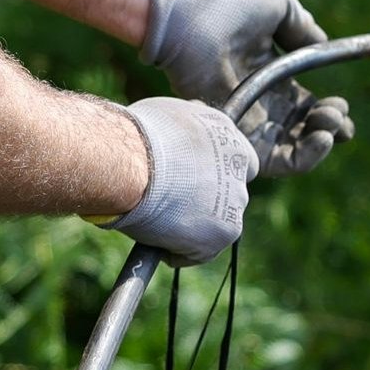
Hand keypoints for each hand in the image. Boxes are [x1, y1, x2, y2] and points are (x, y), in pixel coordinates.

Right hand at [107, 96, 258, 262]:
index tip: (191, 182)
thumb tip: (168, 139)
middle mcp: (239, 168)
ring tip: (156, 225)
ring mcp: (234, 202)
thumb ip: (180, 133)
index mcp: (227, 136)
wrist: (130, 163)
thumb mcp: (165, 118)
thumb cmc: (134, 137)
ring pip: (216, 225)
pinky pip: (198, 251)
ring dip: (192, 228)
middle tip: (171, 206)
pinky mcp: (223, 232)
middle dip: (205, 202)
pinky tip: (154, 240)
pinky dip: (177, 251)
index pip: (235, 160)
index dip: (212, 174)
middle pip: (229, 194)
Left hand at [142, 0, 353, 175]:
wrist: (190, 8)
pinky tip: (320, 137)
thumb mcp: (278, 6)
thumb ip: (303, 29)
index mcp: (272, 75)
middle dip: (330, 130)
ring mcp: (245, 118)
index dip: (328, 112)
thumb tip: (325, 45)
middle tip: (338, 117)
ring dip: (320, 145)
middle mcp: (259, 102)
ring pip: (290, 151)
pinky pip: (269, 159)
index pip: (305, 107)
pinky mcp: (233, 130)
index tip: (343, 107)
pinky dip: (302, 157)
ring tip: (330, 126)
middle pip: (301, 132)